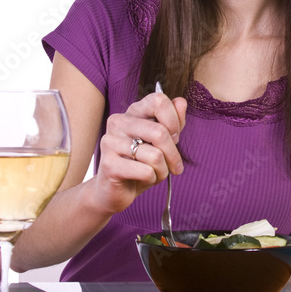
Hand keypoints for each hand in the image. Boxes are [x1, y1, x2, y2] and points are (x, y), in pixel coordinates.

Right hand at [91, 90, 186, 214]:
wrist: (114, 191)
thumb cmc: (139, 164)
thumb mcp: (161, 143)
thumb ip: (173, 122)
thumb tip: (181, 102)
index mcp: (132, 112)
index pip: (158, 100)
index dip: (173, 120)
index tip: (175, 137)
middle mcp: (118, 122)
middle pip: (160, 131)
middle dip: (173, 154)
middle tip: (175, 166)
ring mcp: (111, 142)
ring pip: (155, 155)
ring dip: (163, 170)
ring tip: (157, 174)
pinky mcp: (109, 164)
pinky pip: (146, 171)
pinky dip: (152, 179)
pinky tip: (144, 179)